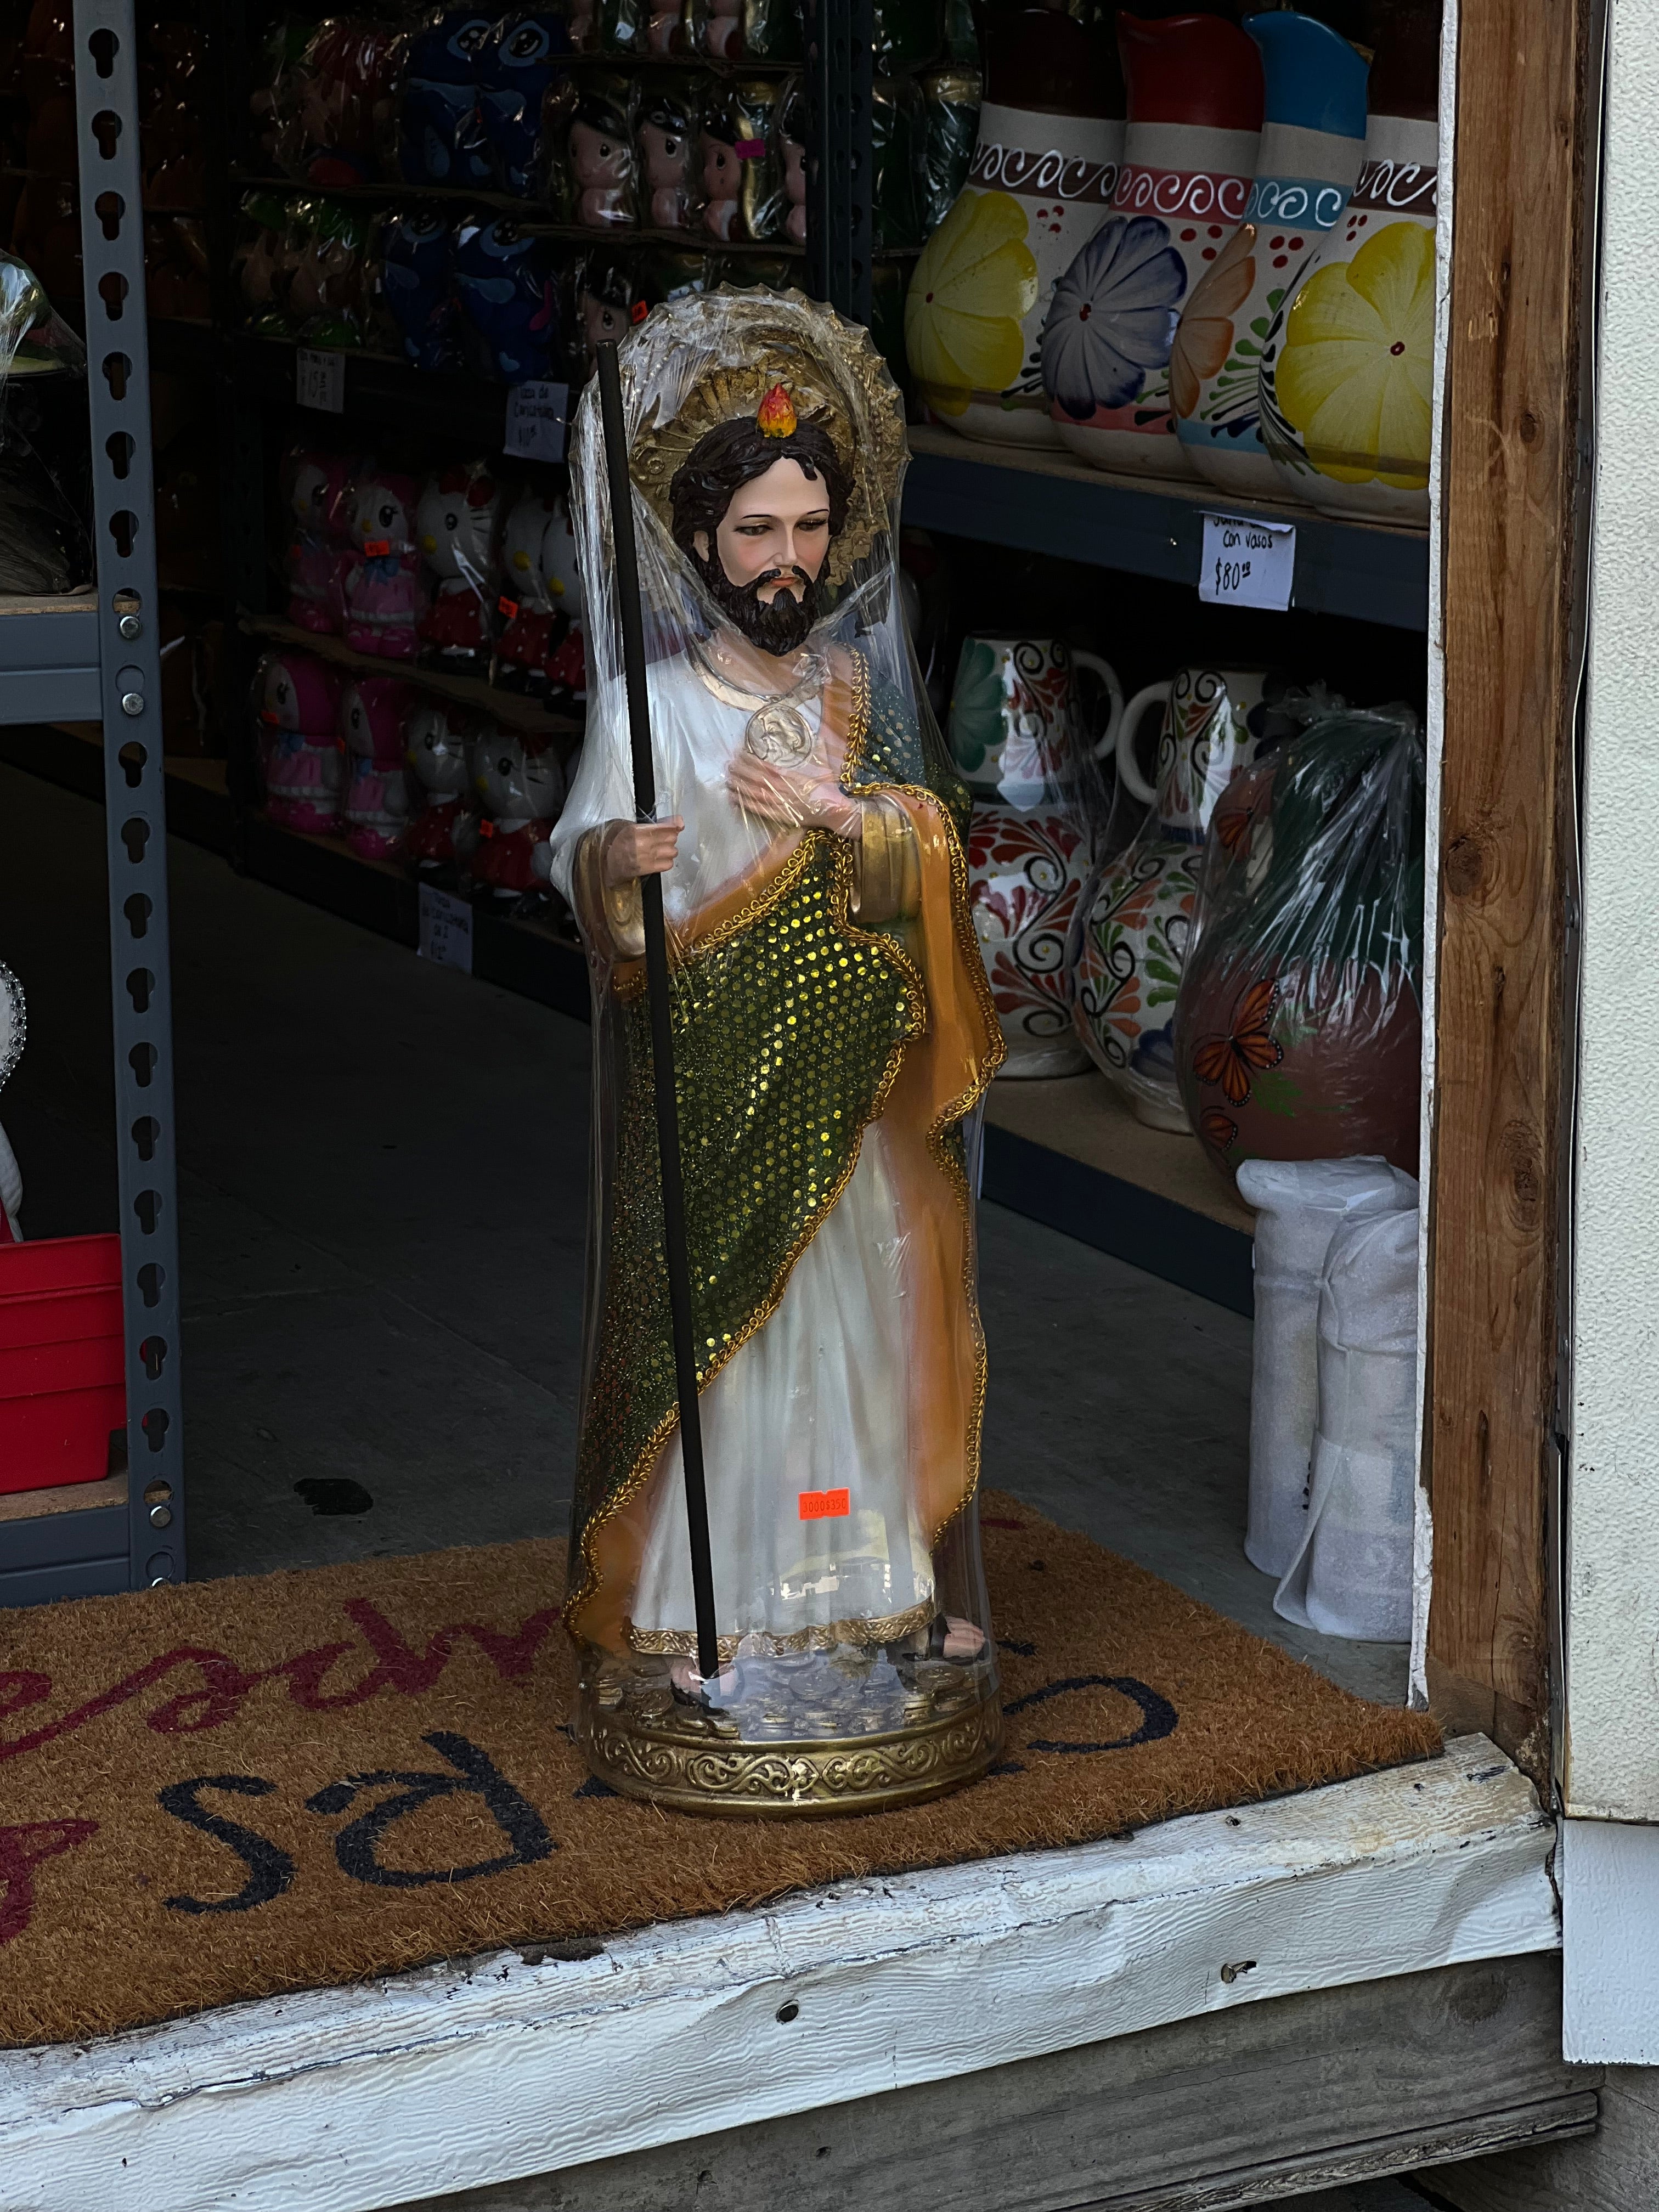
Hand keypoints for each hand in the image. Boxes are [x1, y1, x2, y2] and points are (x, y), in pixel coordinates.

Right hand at [603, 816, 682, 884]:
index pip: (666, 826)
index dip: (674, 825)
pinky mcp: (647, 869)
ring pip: (672, 851)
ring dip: (669, 850)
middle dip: (670, 837)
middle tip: (662, 839)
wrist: (609, 864)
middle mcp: (641, 843)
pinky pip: (668, 864)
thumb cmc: (620, 845)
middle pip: (671, 838)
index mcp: (636, 830)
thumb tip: (679, 822)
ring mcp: (645, 857)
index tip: (677, 825)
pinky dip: (667, 861)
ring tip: (660, 850)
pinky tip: (659, 859)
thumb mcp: (632, 827)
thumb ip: (655, 823)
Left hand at [727, 749, 862, 838]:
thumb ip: (816, 750)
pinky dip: (746, 805)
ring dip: (740, 787)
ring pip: (756, 794)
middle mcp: (784, 790)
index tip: (740, 752)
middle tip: (728, 765)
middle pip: (758, 780)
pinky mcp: (781, 816)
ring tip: (727, 780)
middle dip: (741, 772)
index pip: (767, 767)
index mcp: (793, 776)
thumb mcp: (822, 767)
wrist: (835, 811)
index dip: (752, 760)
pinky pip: (760, 810)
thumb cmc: (829, 789)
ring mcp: (782, 804)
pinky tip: (735, 799)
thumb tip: (817, 734)